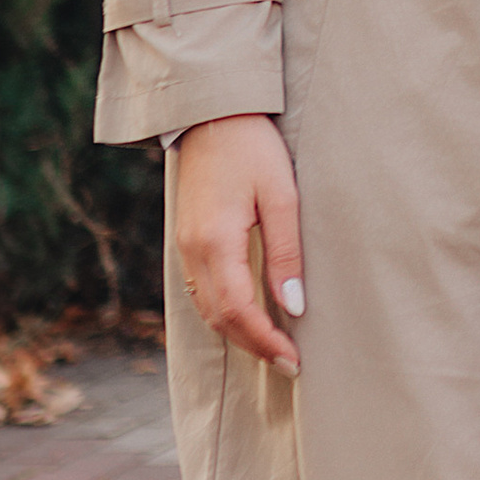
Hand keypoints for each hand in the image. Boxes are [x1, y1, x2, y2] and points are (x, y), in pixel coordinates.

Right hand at [172, 114, 305, 373]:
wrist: (213, 115)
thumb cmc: (254, 148)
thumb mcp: (282, 196)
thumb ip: (286, 253)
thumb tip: (294, 307)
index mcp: (215, 241)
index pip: (238, 310)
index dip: (265, 341)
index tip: (293, 360)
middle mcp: (192, 250)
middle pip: (219, 318)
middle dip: (254, 346)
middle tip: (289, 364)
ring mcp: (184, 246)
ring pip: (206, 309)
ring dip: (238, 334)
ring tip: (273, 349)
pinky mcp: (187, 240)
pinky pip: (200, 292)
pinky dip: (224, 313)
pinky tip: (248, 318)